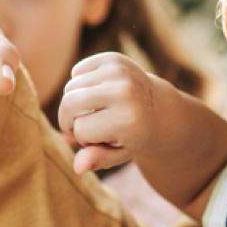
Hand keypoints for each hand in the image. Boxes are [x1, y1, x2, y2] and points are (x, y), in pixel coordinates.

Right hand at [58, 52, 180, 172]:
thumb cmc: (134, 135)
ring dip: (76, 102)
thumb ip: (97, 160)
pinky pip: (76, 72)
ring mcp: (118, 71)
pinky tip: (98, 92)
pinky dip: (81, 84)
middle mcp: (124, 91)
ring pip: (70, 88)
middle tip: (83, 125)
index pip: (80, 130)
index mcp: (127, 120)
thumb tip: (78, 168)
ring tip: (95, 110)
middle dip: (69, 119)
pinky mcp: (113, 58)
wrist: (158, 108)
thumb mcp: (119, 153)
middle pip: (68, 104)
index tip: (100, 139)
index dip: (85, 139)